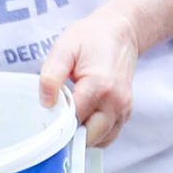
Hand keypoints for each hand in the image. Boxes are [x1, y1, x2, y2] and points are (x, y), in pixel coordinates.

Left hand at [38, 8, 140, 146]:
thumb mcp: (64, 48)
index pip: (73, 121)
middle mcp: (116, 102)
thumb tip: (46, 103)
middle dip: (70, 134)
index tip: (47, 118)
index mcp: (99, 86)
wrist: (121, 32)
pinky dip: (96, 134)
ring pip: (100, 140)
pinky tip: (84, 118)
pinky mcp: (126, 112)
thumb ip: (52, 76)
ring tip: (71, 117)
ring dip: (83, 136)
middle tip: (57, 119)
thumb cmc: (91, 38)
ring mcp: (124, 109)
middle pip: (88, 137)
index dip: (57, 123)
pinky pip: (109, 135)